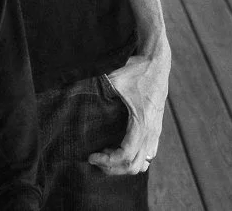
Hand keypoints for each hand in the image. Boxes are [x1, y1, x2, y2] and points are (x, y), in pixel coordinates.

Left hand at [88, 46, 169, 175]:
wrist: (157, 63)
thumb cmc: (136, 70)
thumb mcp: (116, 76)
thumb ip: (98, 84)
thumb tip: (75, 87)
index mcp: (141, 122)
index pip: (126, 155)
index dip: (108, 161)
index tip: (91, 156)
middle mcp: (151, 131)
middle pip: (134, 166)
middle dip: (113, 168)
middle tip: (96, 158)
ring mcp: (155, 132)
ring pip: (143, 164)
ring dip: (124, 165)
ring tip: (107, 154)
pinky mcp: (156, 130)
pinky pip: (149, 155)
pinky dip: (133, 159)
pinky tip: (118, 148)